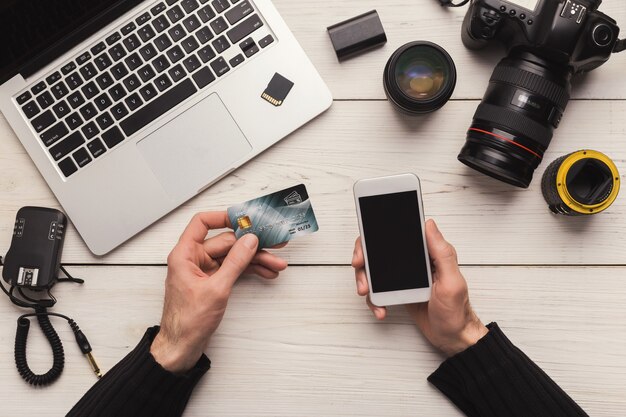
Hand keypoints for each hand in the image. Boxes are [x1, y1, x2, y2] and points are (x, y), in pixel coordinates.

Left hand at [151, 212, 287, 372]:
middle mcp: (193, 259)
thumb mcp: (216, 289)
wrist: (181, 348)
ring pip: (233, 257)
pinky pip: (233, 270)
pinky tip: (266, 272)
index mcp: (185, 254)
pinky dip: (249, 271)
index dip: (224, 217)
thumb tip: (250, 241)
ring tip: (276, 264)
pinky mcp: (212, 282)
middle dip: (251, 246)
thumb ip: (235, 262)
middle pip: (226, 242)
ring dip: (255, 260)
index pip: (203, 223)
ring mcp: (204, 271)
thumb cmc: (187, 322)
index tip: (246, 219)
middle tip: (274, 245)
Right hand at [352, 219, 487, 356]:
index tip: (365, 250)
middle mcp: (415, 262)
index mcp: (428, 254)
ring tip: (367, 293)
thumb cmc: (456, 312)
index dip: (376, 238)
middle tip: (362, 273)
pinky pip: (379, 290)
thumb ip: (442, 253)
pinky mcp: (399, 290)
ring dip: (366, 281)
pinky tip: (381, 308)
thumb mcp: (452, 281)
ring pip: (375, 271)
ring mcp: (405, 277)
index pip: (398, 236)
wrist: (453, 338)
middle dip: (365, 262)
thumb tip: (429, 225)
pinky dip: (375, 299)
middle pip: (380, 252)